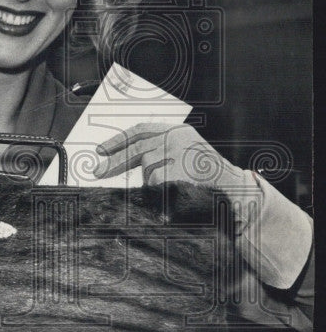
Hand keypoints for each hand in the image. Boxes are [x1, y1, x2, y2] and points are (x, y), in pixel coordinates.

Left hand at [93, 122, 244, 191]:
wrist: (236, 193)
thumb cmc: (208, 180)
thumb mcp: (185, 157)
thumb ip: (159, 153)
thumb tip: (120, 161)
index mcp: (178, 131)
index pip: (141, 131)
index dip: (118, 140)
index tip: (100, 150)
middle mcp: (178, 138)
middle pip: (138, 150)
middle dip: (114, 162)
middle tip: (96, 172)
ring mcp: (180, 153)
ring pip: (148, 173)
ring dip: (153, 187)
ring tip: (173, 192)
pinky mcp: (180, 171)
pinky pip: (158, 187)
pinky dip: (159, 197)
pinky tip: (171, 201)